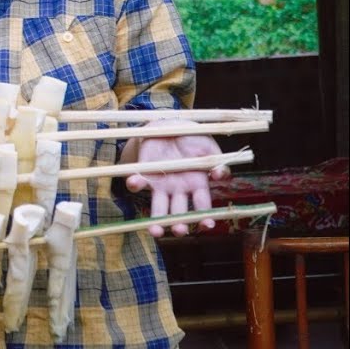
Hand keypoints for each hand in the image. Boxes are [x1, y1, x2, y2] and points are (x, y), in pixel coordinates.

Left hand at [123, 119, 230, 237]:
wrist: (172, 125)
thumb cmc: (194, 139)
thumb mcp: (210, 149)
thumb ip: (217, 162)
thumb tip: (220, 174)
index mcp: (198, 185)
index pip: (203, 207)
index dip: (205, 218)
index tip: (207, 225)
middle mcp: (179, 189)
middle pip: (179, 214)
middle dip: (179, 225)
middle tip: (178, 230)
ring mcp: (161, 184)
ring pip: (158, 207)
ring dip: (156, 220)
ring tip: (154, 230)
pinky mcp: (145, 173)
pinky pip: (138, 182)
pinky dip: (135, 183)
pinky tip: (134, 183)